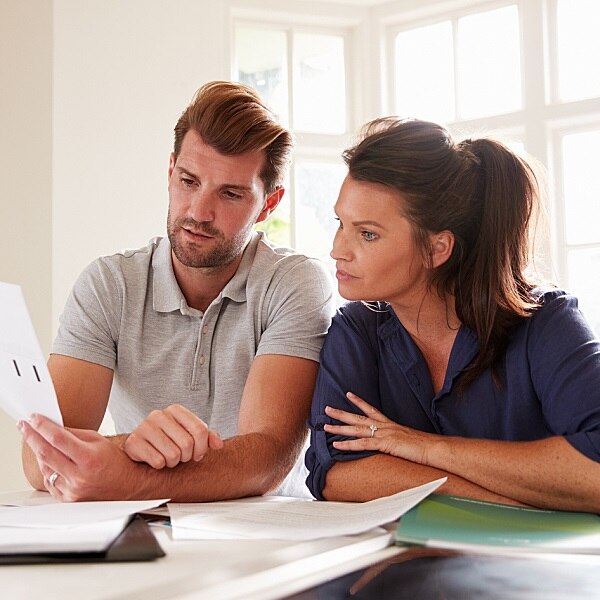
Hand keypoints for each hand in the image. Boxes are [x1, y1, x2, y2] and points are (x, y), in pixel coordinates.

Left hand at [18, 414, 141, 500]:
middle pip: (46, 453)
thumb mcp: (99, 441)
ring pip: (45, 467)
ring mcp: (72, 490)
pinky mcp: (68, 499)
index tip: (33, 419)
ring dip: (39, 452)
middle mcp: (79, 476)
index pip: (58, 439)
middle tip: (24, 426)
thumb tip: (53, 427)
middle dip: (32, 437)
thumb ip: (74, 434)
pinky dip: (47, 469)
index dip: (42, 426)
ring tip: (39, 442)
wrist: (128, 485)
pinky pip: (49, 481)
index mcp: (89, 458)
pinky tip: (51, 461)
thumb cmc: (117, 462)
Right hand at [123, 404, 223, 468]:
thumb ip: (207, 437)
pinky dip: (160, 466)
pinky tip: (155, 459)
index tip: (198, 454)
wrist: (139, 446)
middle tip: (181, 457)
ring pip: (173, 454)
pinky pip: (158, 462)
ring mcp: (144, 427)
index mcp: (175, 410)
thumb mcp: (189, 434)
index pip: (200, 430)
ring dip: (173, 462)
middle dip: (187, 456)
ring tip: (168, 458)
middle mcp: (158, 414)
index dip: (203, 447)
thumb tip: (219, 444)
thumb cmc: (169, 440)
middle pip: (187, 443)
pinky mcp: (133, 442)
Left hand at [323, 392, 442, 465]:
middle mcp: (385, 426)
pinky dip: (348, 445)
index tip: (348, 394)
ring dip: (339, 428)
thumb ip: (397, 441)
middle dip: (341, 413)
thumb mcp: (408, 441)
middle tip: (327, 408)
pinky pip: (363, 444)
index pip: (371, 409)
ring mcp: (384, 434)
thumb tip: (393, 445)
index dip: (359, 402)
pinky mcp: (385, 444)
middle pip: (359, 417)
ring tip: (325, 426)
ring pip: (357, 429)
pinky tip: (337, 445)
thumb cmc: (425, 447)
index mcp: (390, 424)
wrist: (435, 449)